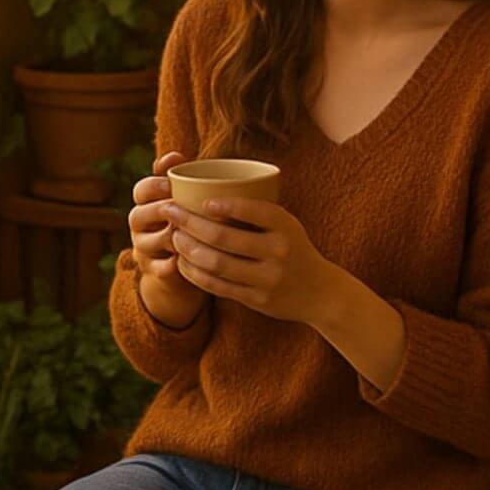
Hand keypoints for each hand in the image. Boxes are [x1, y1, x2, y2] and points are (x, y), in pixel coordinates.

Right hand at [128, 152, 207, 326]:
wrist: (187, 262)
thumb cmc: (191, 221)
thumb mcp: (187, 199)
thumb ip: (182, 177)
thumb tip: (174, 155)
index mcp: (146, 203)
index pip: (140, 190)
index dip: (153, 186)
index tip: (172, 185)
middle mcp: (139, 226)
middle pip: (136, 215)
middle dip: (158, 210)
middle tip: (180, 207)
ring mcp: (142, 249)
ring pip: (146, 241)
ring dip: (167, 236)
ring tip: (188, 233)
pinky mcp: (151, 271)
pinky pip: (156, 268)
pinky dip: (170, 265)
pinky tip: (185, 259)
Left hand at [164, 195, 339, 325]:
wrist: (319, 292)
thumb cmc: (293, 249)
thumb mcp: (285, 225)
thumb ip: (257, 212)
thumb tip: (208, 190)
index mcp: (285, 227)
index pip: (252, 210)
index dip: (223, 205)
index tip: (201, 200)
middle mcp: (278, 251)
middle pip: (223, 237)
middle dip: (189, 223)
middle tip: (170, 211)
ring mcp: (267, 278)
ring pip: (215, 263)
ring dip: (187, 249)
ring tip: (174, 236)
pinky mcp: (256, 299)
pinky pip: (217, 285)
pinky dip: (195, 273)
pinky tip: (182, 261)